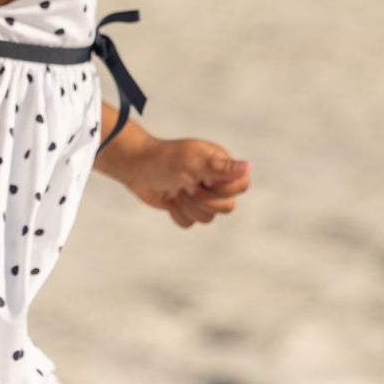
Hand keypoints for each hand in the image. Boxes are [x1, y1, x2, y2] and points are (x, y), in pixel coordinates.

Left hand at [122, 137, 252, 227]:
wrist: (136, 167)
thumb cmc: (165, 159)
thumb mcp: (193, 162)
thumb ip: (221, 168)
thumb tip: (248, 166)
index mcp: (220, 165)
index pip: (241, 186)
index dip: (224, 189)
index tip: (204, 180)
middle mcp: (213, 181)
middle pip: (227, 207)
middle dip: (204, 201)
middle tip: (186, 186)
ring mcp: (200, 195)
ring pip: (208, 218)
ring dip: (189, 207)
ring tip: (176, 190)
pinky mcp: (185, 207)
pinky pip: (190, 223)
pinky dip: (178, 214)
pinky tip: (169, 199)